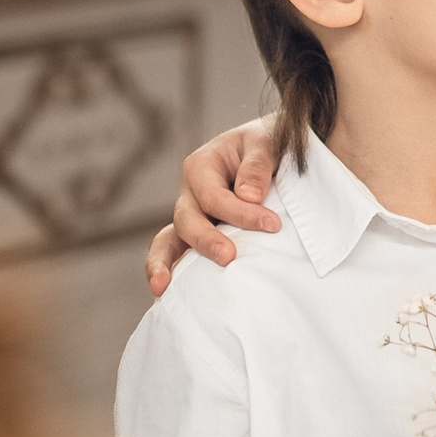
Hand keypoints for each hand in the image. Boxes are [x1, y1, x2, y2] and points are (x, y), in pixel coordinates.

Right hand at [145, 119, 279, 295]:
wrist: (269, 153)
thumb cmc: (266, 146)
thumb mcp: (264, 143)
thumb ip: (256, 165)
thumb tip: (248, 195)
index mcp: (202, 166)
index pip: (213, 195)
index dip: (240, 212)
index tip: (273, 225)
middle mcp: (190, 193)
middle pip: (187, 220)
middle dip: (206, 241)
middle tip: (229, 257)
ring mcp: (191, 216)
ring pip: (169, 240)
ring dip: (167, 262)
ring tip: (162, 287)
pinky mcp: (199, 235)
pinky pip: (175, 253)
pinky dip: (167, 270)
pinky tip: (164, 293)